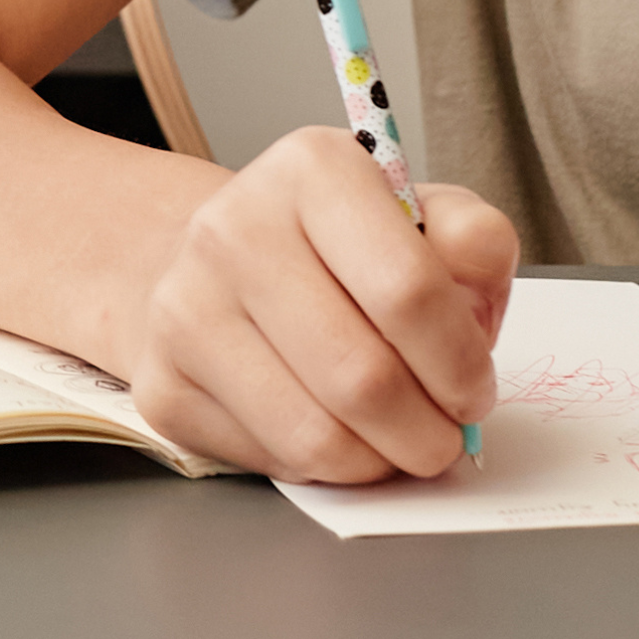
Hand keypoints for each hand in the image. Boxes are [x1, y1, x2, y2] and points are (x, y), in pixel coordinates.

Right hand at [123, 126, 515, 479]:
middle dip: (430, 432)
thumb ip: (471, 240)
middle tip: (444, 434)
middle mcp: (231, 227)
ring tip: (395, 439)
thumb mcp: (421, 221)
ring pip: (319, 436)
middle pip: (364, 378)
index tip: (473, 388)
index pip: (409, 290)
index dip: (462, 364)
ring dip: (383, 461)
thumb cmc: (340, 254)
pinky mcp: (161, 383)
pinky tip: (332, 430)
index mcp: (311, 170)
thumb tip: (476, 274)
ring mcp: (184, 306)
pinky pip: (275, 461)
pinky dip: (325, 468)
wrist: (218, 270)